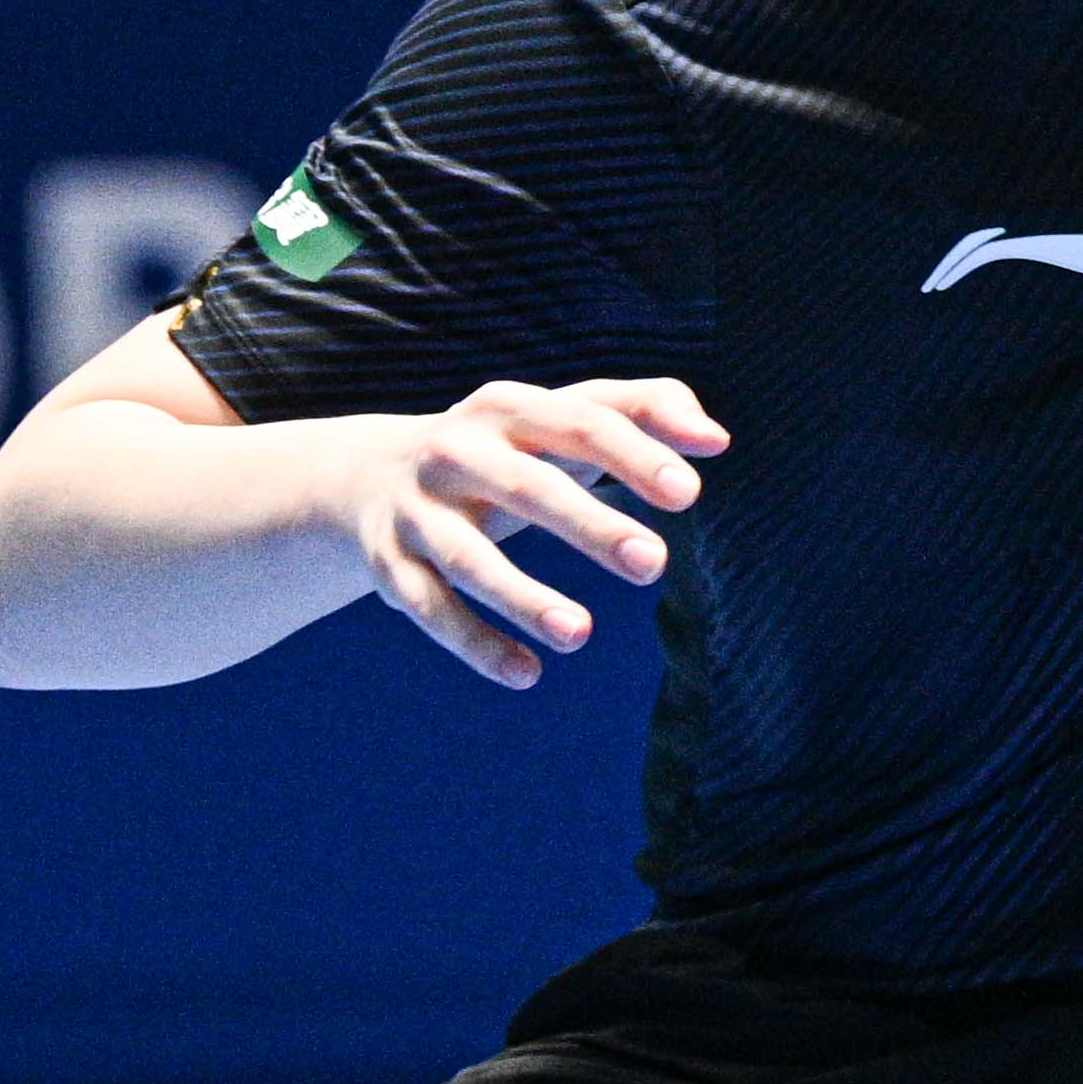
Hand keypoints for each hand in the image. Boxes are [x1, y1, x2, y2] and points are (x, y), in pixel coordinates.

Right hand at [317, 377, 721, 689]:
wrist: (366, 474)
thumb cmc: (508, 446)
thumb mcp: (563, 415)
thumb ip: (645, 409)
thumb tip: (717, 439)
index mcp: (511, 409)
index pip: (581, 423)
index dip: (634, 455)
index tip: (688, 492)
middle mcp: (457, 452)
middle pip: (526, 486)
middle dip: (589, 524)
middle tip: (653, 564)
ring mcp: (418, 510)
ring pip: (467, 558)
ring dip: (522, 596)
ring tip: (581, 633)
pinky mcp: (390, 564)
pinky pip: (431, 607)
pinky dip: (474, 642)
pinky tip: (527, 675)